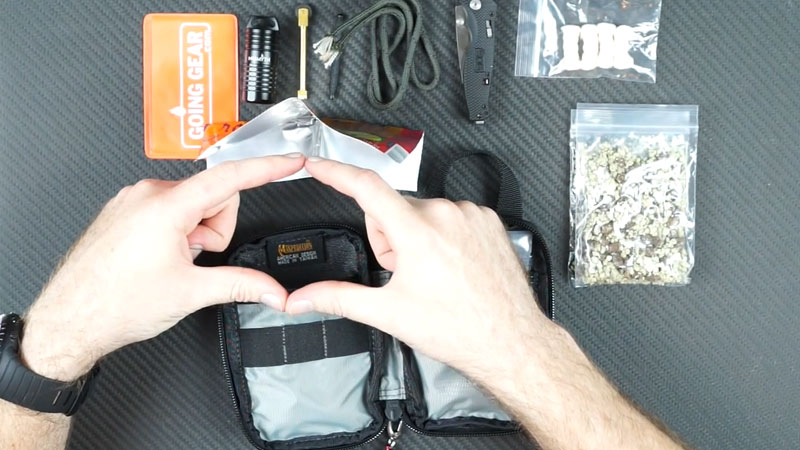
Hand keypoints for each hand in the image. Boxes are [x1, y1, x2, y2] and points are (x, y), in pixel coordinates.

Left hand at [21, 155, 305, 380]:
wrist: (71, 320)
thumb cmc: (115, 304)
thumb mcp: (191, 293)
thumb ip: (242, 285)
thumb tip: (273, 290)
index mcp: (167, 207)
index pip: (230, 178)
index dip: (267, 169)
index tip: (291, 162)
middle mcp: (148, 195)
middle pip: (213, 196)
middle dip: (216, 228)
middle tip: (196, 259)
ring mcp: (133, 201)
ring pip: (192, 204)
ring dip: (195, 233)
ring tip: (174, 261)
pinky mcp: (125, 210)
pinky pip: (169, 209)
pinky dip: (177, 231)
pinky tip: (160, 257)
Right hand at [286, 158, 550, 380]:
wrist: (509, 340)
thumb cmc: (460, 328)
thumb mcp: (389, 314)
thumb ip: (339, 297)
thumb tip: (305, 297)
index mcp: (417, 232)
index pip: (366, 187)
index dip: (335, 172)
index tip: (318, 165)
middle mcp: (446, 214)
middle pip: (393, 209)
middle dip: (390, 238)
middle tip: (406, 274)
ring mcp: (471, 215)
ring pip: (422, 212)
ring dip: (418, 237)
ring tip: (435, 274)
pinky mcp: (488, 219)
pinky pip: (451, 216)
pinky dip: (444, 236)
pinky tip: (454, 265)